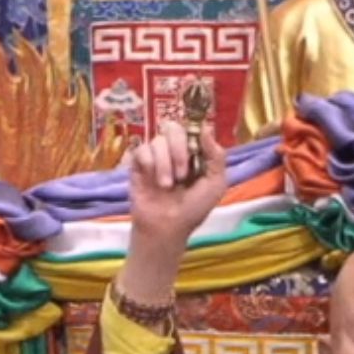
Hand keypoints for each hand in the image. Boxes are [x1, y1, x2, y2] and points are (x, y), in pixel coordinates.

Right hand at [117, 119, 227, 307]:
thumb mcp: (215, 184)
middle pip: (173, 127)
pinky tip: (153, 181)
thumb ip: (216, 156)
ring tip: (167, 186)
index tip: (197, 150)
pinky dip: (150, 164)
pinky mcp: (138, 163)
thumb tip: (206, 126)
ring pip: (158, 140)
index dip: (194, 133)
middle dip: (179, 149)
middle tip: (183, 174)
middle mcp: (174, 149)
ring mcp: (155, 155)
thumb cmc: (194, 209)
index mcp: (194, 152)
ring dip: (165, 163)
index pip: (192, 128)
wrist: (168, 227)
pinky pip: (142, 150)